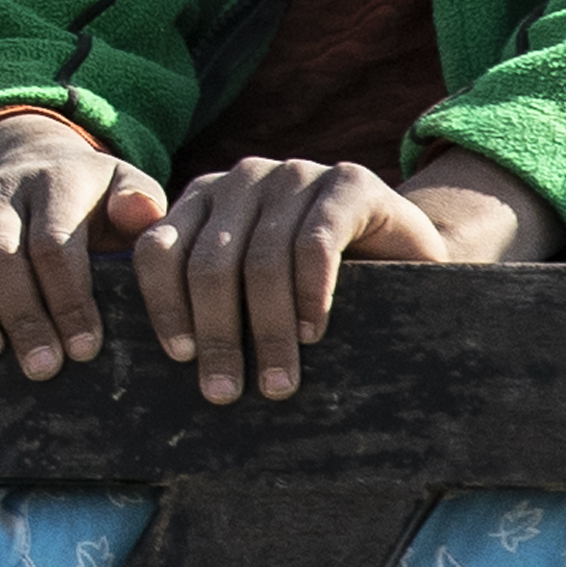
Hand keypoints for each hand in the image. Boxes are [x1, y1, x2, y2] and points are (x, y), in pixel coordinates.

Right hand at [0, 108, 170, 379]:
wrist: (36, 165)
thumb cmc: (88, 206)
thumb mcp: (124, 194)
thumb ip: (139, 206)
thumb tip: (143, 217)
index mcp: (56, 183)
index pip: (55, 243)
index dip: (68, 298)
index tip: (84, 349)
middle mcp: (0, 190)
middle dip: (21, 312)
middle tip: (42, 367)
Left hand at [128, 147, 563, 403]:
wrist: (408, 256)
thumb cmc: (317, 287)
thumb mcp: (254, 289)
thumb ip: (210, 303)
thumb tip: (169, 366)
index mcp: (203, 201)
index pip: (158, 250)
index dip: (163, 305)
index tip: (179, 358)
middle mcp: (243, 178)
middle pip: (210, 263)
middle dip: (217, 334)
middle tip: (223, 392)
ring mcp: (296, 173)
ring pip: (261, 260)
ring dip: (268, 331)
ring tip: (276, 383)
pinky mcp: (349, 182)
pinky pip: (315, 243)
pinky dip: (310, 294)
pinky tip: (313, 333)